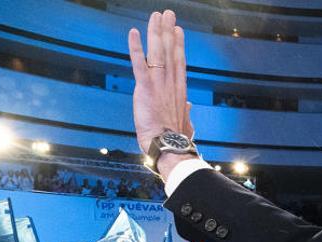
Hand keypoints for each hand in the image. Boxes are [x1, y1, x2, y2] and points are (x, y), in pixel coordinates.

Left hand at [128, 11, 193, 166]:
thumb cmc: (177, 140)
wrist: (169, 147)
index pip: (179, 62)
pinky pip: (139, 64)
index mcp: (180, 91)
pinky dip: (135, 47)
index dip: (178, 44)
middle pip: (170, 51)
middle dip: (168, 31)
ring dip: (156, 32)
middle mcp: (171, 83)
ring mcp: (159, 84)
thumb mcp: (186, 124)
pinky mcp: (145, 88)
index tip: (177, 30)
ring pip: (158, 52)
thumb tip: (189, 106)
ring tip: (156, 15)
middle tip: (167, 13)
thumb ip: (186, 113)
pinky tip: (133, 32)